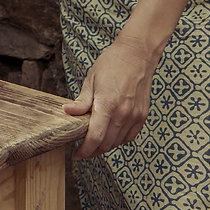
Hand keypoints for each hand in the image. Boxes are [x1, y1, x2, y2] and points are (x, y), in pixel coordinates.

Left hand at [64, 34, 158, 158]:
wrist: (137, 55)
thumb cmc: (112, 63)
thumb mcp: (91, 79)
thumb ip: (82, 100)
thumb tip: (67, 112)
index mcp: (107, 104)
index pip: (95, 137)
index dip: (85, 150)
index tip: (77, 154)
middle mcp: (123, 113)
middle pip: (106, 143)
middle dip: (92, 150)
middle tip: (82, 149)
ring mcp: (135, 116)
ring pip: (118, 142)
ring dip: (105, 146)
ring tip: (94, 141)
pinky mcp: (142, 116)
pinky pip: (129, 136)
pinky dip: (118, 140)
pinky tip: (110, 134)